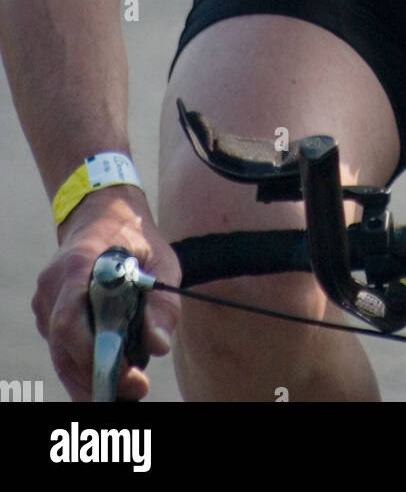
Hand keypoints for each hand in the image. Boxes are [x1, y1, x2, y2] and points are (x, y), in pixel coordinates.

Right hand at [32, 187, 181, 400]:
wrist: (102, 213)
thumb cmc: (135, 238)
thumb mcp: (161, 260)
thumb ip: (162, 302)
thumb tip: (158, 346)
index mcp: (78, 264)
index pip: (70, 321)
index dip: (93, 355)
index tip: (129, 375)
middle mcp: (53, 284)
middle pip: (63, 346)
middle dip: (96, 377)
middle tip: (135, 391)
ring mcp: (45, 299)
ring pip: (61, 353)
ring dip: (91, 376)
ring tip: (128, 387)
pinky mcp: (47, 312)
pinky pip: (62, 347)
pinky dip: (84, 364)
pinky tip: (111, 372)